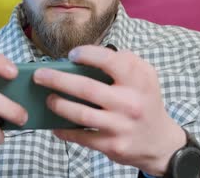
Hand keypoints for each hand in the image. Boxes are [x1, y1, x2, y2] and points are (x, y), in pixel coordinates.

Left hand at [33, 45, 185, 175]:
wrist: (160, 142)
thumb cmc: (145, 101)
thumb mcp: (146, 76)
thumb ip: (125, 60)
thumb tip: (90, 55)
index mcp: (139, 81)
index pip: (110, 61)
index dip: (88, 54)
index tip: (71, 55)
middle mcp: (130, 103)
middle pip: (87, 88)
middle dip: (57, 80)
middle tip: (39, 75)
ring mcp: (120, 126)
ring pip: (80, 114)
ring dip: (58, 105)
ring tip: (48, 99)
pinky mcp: (112, 145)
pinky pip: (82, 137)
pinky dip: (64, 131)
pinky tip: (54, 125)